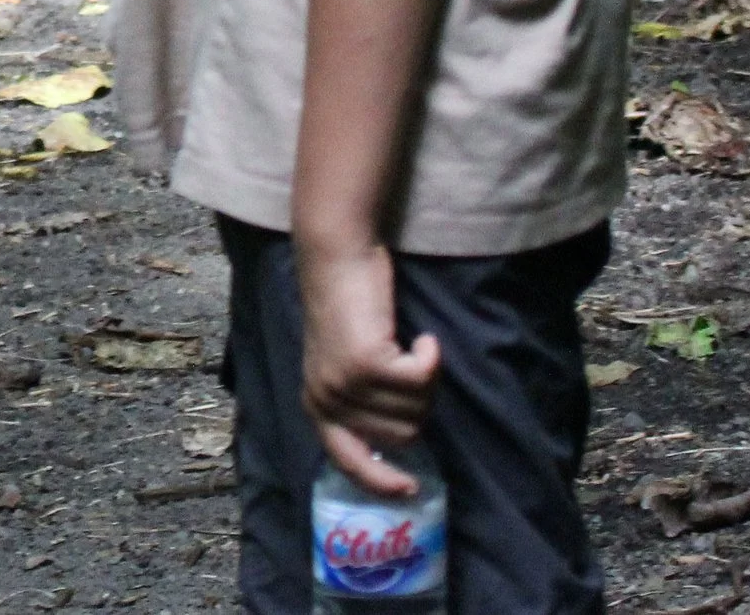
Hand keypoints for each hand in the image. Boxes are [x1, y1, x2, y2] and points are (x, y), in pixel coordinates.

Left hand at [297, 239, 439, 495]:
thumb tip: (402, 442)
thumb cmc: (348, 308)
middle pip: (402, 436)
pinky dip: (432, 357)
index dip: (380, 481)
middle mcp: (327, 401)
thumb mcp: (343, 364)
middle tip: (410, 367)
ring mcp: (346, 384)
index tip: (411, 489)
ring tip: (410, 348)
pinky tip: (423, 338)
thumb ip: (359, 402)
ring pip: (416, 410)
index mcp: (317, 406)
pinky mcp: (368, 363)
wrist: (338, 260)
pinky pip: (423, 380)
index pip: (347, 462)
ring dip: (426, 379)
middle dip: (418, 405)